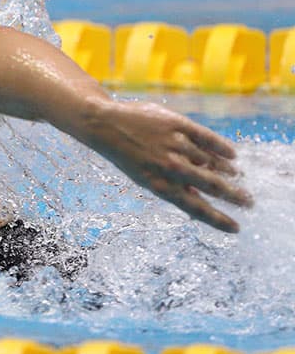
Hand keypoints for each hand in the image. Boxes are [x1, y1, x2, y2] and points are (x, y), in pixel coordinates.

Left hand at [82, 99, 251, 232]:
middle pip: (210, 185)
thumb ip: (171, 187)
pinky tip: (232, 155)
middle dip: (234, 196)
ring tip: (237, 175)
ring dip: (227, 171)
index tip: (236, 228)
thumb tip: (197, 202)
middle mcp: (168, 166)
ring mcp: (174, 144)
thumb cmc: (128, 155)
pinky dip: (222, 148)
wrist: (105, 125)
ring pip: (211, 161)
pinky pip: (207, 138)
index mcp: (158, 184)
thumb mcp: (145, 177)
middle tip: (249, 202)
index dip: (217, 219)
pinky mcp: (177, 125)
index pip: (195, 207)